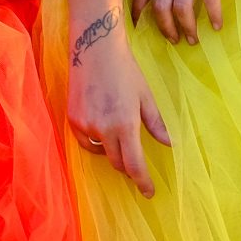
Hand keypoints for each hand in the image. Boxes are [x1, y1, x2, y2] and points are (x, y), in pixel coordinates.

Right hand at [65, 8, 172, 196]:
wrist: (95, 48)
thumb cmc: (125, 70)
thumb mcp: (145, 97)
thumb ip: (155, 123)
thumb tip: (168, 144)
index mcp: (125, 125)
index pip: (134, 165)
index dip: (142, 181)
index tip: (149, 192)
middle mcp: (104, 129)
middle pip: (117, 162)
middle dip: (128, 166)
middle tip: (135, 163)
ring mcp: (85, 124)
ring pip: (100, 152)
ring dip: (111, 152)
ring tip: (118, 140)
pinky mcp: (72, 118)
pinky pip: (85, 140)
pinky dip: (95, 141)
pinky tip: (102, 130)